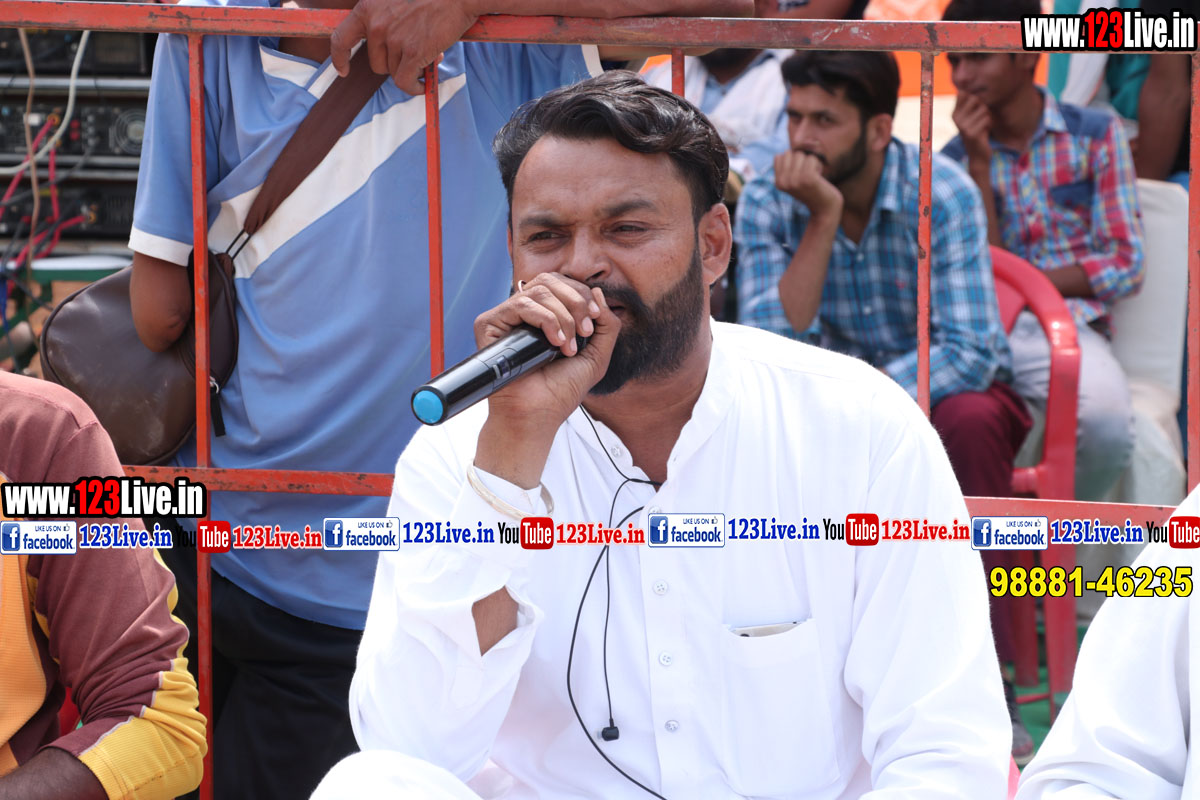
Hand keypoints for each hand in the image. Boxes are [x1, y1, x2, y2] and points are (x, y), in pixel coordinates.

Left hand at [330, 0, 479, 93]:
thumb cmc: (430, 2)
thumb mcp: (395, 5)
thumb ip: (383, 23)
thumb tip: (384, 54)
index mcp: (368, 8)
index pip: (341, 37)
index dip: (340, 58)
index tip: (344, 70)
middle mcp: (377, 24)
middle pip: (376, 64)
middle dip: (394, 64)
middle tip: (414, 54)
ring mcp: (394, 38)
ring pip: (394, 73)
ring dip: (410, 71)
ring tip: (426, 56)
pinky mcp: (412, 52)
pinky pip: (405, 82)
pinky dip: (414, 88)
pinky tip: (423, 85)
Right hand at [474, 274, 619, 430]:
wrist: (538, 414)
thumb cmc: (561, 390)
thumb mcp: (596, 355)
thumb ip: (606, 324)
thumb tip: (596, 290)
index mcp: (544, 314)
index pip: (562, 284)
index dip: (582, 295)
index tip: (593, 321)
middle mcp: (523, 312)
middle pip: (550, 280)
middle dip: (575, 302)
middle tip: (585, 331)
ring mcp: (505, 317)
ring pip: (539, 290)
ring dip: (563, 317)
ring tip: (567, 346)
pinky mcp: (489, 324)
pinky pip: (521, 304)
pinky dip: (545, 319)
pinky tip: (554, 343)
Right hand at [774, 150, 842, 216]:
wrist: (825, 209)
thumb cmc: (813, 190)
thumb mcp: (796, 178)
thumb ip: (790, 164)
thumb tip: (794, 147)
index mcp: (778, 182)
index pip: (781, 155)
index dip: (794, 161)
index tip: (800, 175)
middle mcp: (783, 182)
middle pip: (791, 153)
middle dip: (803, 160)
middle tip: (809, 177)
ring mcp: (794, 180)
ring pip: (802, 154)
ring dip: (812, 163)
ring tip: (814, 177)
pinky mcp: (807, 179)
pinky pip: (812, 159)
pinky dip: (819, 165)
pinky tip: (820, 177)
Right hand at [952, 91, 992, 162]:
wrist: (978, 155)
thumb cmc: (978, 131)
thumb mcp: (972, 117)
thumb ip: (971, 103)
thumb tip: (964, 88)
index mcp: (954, 114)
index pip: (963, 93)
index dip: (973, 96)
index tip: (976, 105)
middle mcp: (956, 119)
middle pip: (975, 98)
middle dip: (983, 106)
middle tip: (981, 118)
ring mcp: (963, 126)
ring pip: (984, 109)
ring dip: (988, 116)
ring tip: (983, 125)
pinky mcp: (972, 133)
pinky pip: (987, 118)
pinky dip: (990, 123)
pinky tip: (986, 131)